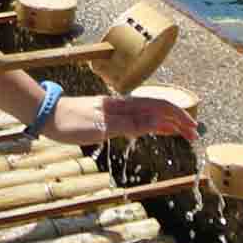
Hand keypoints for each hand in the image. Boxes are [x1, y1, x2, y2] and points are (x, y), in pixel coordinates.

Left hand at [42, 94, 198, 146]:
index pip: (159, 107)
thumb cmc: (71, 123)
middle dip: (178, 120)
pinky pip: (138, 118)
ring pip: (149, 113)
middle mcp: (123, 106)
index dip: (178, 117)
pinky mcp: (109, 117)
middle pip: (157, 109)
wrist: (48, 116)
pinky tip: (156, 128)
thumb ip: (130, 124)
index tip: (193, 130)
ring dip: (168, 122)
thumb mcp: (101, 128)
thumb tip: (159, 121)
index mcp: (124, 107)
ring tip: (182, 132)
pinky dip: (153, 123)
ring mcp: (117, 111)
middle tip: (194, 136)